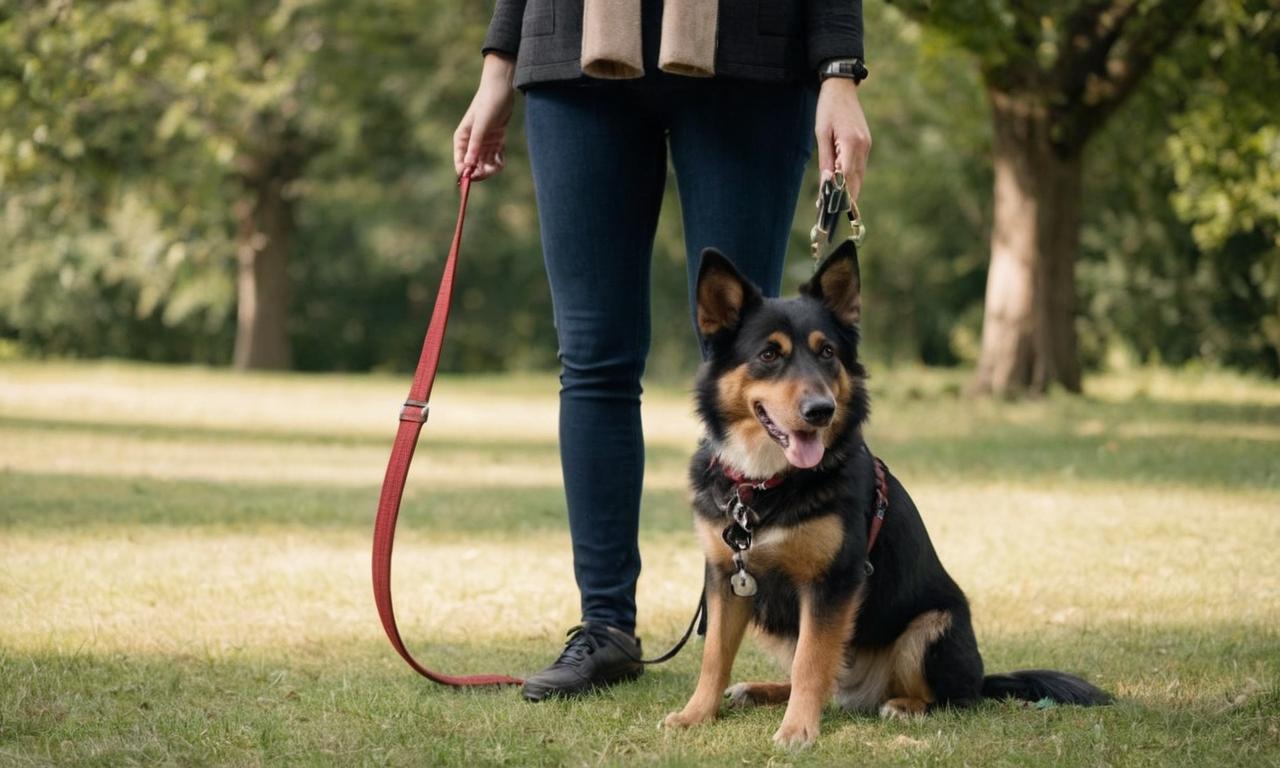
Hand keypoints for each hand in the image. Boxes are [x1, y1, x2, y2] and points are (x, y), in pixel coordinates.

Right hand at [453, 54, 516, 179]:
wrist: (501, 89)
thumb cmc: (487, 104)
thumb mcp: (481, 126)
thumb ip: (474, 145)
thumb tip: (468, 165)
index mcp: (462, 139)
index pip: (460, 162)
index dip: (465, 172)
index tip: (473, 176)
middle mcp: (471, 143)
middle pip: (473, 166)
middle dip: (480, 172)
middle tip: (488, 172)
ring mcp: (484, 143)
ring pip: (485, 164)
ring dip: (490, 169)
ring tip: (497, 166)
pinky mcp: (496, 141)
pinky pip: (495, 158)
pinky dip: (498, 162)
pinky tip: (501, 161)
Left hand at [814, 77, 870, 200]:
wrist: (842, 87)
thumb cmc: (828, 108)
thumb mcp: (822, 134)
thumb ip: (826, 159)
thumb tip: (828, 182)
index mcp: (852, 143)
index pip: (847, 176)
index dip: (841, 194)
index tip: (832, 208)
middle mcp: (863, 146)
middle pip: (856, 180)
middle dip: (847, 198)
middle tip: (833, 213)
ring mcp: (866, 146)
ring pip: (859, 175)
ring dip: (849, 190)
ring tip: (835, 204)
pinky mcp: (865, 144)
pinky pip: (859, 167)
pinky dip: (851, 178)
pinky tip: (841, 186)